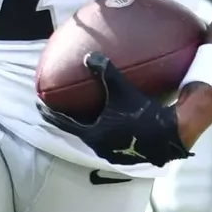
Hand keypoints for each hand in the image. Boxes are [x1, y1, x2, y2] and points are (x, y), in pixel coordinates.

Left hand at [36, 53, 191, 168]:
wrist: (171, 133)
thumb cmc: (144, 112)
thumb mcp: (122, 89)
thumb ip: (105, 72)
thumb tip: (89, 56)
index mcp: (93, 133)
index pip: (64, 124)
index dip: (50, 114)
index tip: (40, 106)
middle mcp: (99, 147)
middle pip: (77, 133)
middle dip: (68, 122)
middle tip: (60, 110)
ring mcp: (113, 154)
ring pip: (93, 139)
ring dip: (87, 128)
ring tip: (84, 117)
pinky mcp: (127, 155)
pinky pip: (108, 143)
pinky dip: (103, 132)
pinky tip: (109, 125)